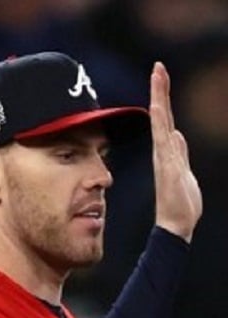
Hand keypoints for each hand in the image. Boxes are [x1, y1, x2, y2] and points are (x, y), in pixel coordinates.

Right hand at [150, 62, 201, 241]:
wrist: (177, 225)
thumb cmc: (181, 203)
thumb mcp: (185, 173)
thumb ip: (180, 153)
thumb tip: (177, 135)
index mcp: (169, 151)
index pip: (166, 119)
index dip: (163, 97)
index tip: (160, 75)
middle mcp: (165, 150)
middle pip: (162, 114)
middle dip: (160, 90)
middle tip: (158, 67)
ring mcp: (165, 157)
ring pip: (162, 122)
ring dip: (160, 98)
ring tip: (158, 76)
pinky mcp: (167, 165)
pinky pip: (162, 139)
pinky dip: (160, 123)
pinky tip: (159, 109)